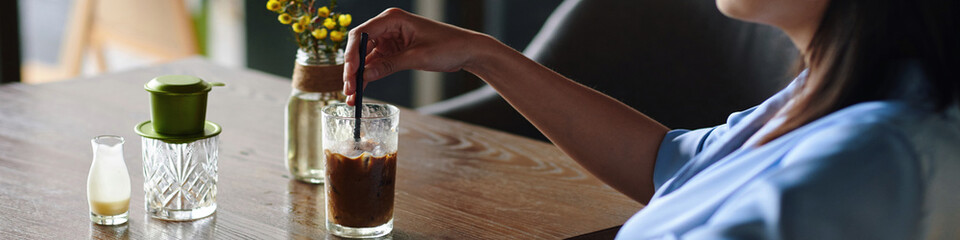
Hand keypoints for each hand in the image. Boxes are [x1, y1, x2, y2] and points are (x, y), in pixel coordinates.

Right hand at [341, 8, 491, 104]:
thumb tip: (364, 76)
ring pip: (365, 58)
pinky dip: (368, 77)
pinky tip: (360, 91)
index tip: (350, 74)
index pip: (361, 34)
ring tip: (351, 97)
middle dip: (352, 69)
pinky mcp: (393, 51)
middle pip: (359, 46)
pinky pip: (375, 64)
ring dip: (358, 76)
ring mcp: (389, 39)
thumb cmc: (447, 46)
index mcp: (392, 19)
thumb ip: (389, 65)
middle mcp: (387, 26)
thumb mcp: (417, 57)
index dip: (351, 54)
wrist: (466, 50)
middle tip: (348, 90)